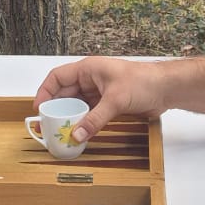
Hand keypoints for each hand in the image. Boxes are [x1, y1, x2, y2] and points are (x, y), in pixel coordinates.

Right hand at [33, 55, 167, 143]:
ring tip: (59, 132)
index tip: (39, 109)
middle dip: (55, 109)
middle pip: (65, 94)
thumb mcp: (115, 100)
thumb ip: (95, 119)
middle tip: (46, 126)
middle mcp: (90, 79)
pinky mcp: (108, 104)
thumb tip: (77, 134)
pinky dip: (82, 123)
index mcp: (88, 69)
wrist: (166, 89)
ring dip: (69, 118)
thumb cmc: (144, 81)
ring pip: (76, 106)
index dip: (45, 92)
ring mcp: (99, 92)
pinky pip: (89, 114)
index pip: (57, 78)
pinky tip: (78, 133)